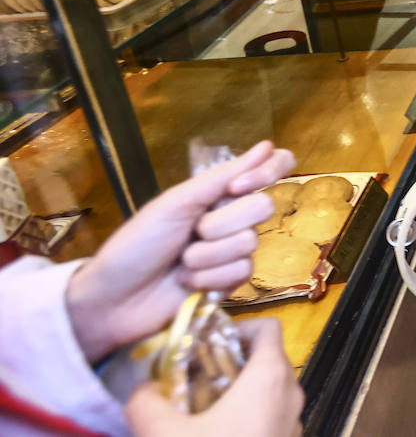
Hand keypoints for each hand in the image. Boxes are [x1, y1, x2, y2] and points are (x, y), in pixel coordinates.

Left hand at [65, 141, 294, 363]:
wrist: (114, 298)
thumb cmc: (138, 243)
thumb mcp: (176, 202)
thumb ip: (222, 176)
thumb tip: (267, 144)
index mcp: (219, 191)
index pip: (273, 167)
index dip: (267, 173)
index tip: (236, 188)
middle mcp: (232, 216)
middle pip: (262, 207)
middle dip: (221, 223)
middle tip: (192, 232)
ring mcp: (233, 250)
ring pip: (249, 243)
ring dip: (208, 255)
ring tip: (181, 262)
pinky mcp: (231, 281)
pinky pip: (242, 272)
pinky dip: (209, 276)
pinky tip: (187, 281)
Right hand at [124, 318, 303, 436]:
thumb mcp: (163, 433)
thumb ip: (146, 401)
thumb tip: (141, 390)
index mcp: (271, 375)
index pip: (266, 327)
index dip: (234, 327)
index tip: (201, 343)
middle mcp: (290, 393)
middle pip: (262, 359)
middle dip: (223, 364)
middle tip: (187, 380)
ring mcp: (292, 422)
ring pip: (264, 391)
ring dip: (230, 394)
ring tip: (192, 412)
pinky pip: (266, 417)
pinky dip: (241, 418)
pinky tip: (209, 435)